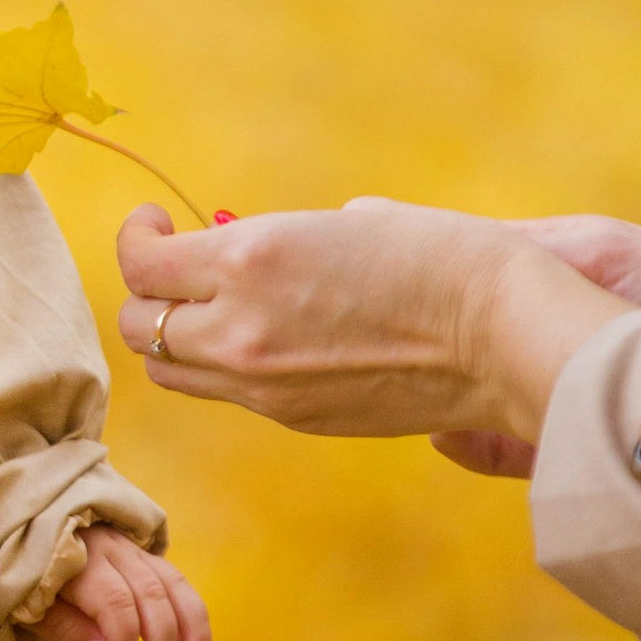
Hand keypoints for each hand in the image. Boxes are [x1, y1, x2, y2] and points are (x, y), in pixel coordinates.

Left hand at [30, 530, 211, 640]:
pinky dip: (190, 614)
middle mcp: (110, 547)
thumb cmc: (24, 576)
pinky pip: (175, 580)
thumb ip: (66, 628)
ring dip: (191, 627)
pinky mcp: (143, 553)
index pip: (114, 600)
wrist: (25, 529)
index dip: (123, 640)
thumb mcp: (27, 606)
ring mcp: (130, 546)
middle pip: (150, 592)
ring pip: (173, 583)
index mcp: (77, 559)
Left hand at [114, 198, 621, 444]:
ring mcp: (265, 386)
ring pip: (171, 372)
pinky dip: (223, 366)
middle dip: (145, 293)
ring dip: (174, 337)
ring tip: (207, 309)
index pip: (141, 265)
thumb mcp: (343, 221)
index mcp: (248, 264)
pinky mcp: (296, 418)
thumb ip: (275, 240)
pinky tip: (263, 338)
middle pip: (138, 327)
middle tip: (174, 266)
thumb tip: (248, 249)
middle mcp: (240, 331)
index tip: (157, 224)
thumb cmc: (441, 257)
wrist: (504, 335)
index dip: (137, 239)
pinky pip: (227, 394)